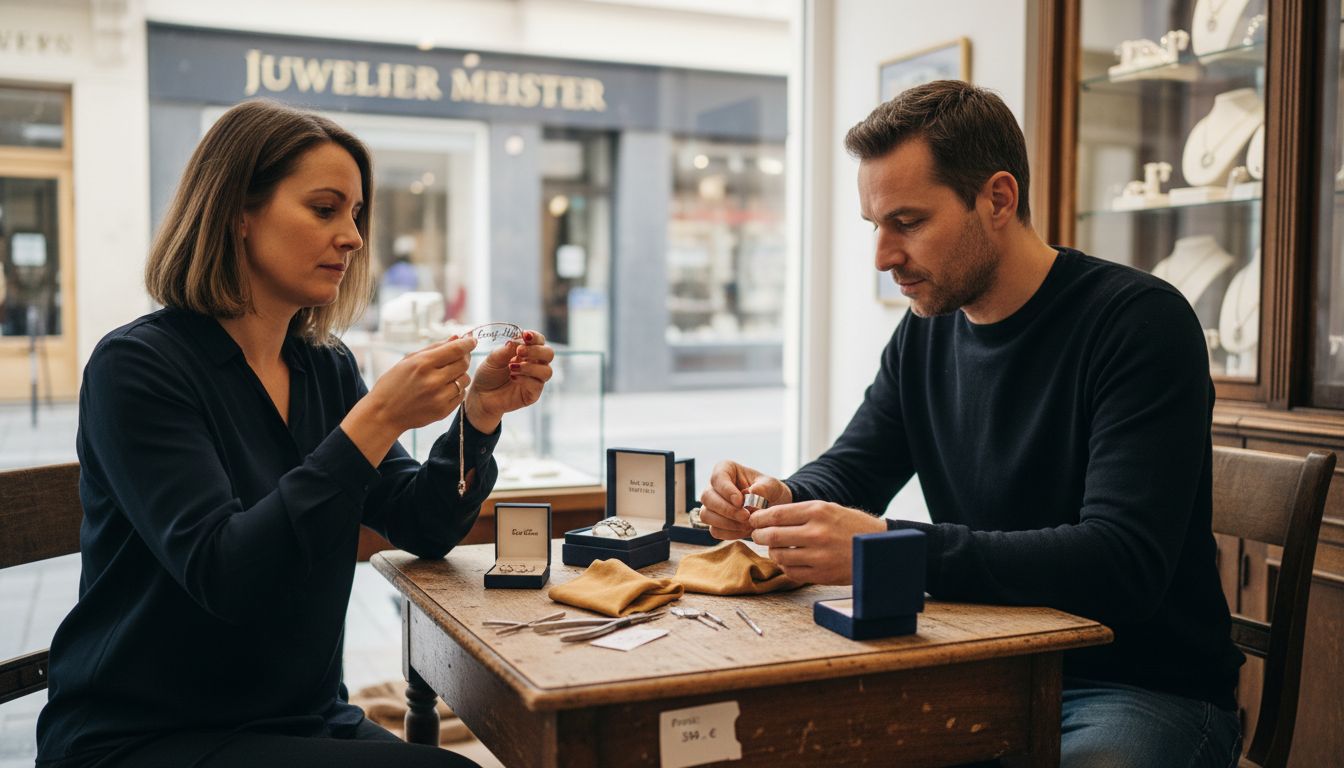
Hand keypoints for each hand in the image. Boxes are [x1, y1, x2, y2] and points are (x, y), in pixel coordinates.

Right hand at [341, 336, 475, 464]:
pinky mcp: (443, 411)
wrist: (384, 414)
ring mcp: (439, 397)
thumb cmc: (393, 383)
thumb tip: (457, 337)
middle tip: (460, 356)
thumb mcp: (409, 360)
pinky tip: (444, 388)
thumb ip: (435, 348)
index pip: (455, 349)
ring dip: (460, 374)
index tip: (471, 340)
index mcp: (422, 364)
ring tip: (447, 375)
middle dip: (465, 357)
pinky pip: (460, 395)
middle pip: (463, 363)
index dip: (467, 343)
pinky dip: (456, 389)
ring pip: (465, 379)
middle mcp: (433, 380)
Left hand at [463, 329, 553, 433]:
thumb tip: (518, 339)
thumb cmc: (488, 374)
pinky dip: (525, 379)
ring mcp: (535, 380)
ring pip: (547, 371)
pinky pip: (537, 385)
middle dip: (536, 351)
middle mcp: (534, 364)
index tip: (525, 335)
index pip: (540, 341)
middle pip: (549, 354)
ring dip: (530, 367)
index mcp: (527, 352)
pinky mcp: (533, 394)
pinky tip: (512, 377)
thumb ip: (507, 349)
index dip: (535, 337)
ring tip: (512, 367)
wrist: (480, 396)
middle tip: (519, 352)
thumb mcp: (494, 358)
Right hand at [698, 460, 791, 540]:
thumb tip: (750, 493)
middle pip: (707, 497)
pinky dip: (730, 533)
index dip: (726, 490)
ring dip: (727, 523)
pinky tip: (745, 530)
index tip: (740, 501)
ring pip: (706, 515)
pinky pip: (715, 530)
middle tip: (746, 516)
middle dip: (726, 510)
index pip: (717, 477)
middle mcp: (714, 487)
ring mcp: (711, 506)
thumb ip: (763, 488)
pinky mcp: (714, 523)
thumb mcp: (772, 485)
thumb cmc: (769, 491)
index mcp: (726, 469)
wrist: (772, 508)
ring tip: (748, 525)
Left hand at [748, 502, 886, 584]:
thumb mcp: (828, 509)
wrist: (878, 548)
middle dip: (760, 536)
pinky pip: (791, 571)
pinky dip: (786, 566)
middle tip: (759, 535)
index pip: (776, 514)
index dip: (759, 519)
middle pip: (773, 536)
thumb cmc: (849, 526)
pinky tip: (791, 560)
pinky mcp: (822, 574)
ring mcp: (819, 556)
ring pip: (779, 556)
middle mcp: (817, 533)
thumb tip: (767, 517)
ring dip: (773, 552)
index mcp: (817, 511)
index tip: (754, 520)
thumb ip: (799, 512)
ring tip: (777, 548)